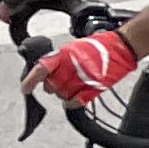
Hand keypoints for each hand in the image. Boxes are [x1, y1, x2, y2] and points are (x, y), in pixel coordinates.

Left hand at [25, 26, 139, 106]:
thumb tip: (49, 70)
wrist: (123, 47)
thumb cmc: (102, 44)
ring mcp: (83, 79)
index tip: (25, 89)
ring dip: (63, 93)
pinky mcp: (94, 89)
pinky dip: (71, 102)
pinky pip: (75, 102)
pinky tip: (75, 97)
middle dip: (52, 86)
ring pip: (62, 95)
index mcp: (65, 54)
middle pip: (51, 85)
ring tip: (72, 86)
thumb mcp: (74, 46)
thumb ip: (60, 59)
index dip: (30, 81)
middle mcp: (71, 67)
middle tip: (59, 82)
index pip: (41, 69)